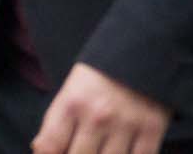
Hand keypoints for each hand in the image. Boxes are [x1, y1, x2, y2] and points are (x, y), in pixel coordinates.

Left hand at [32, 62, 170, 153]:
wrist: (142, 49)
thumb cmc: (100, 77)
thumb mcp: (70, 91)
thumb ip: (54, 123)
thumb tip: (41, 151)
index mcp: (72, 103)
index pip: (50, 146)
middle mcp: (97, 115)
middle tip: (83, 148)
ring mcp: (126, 124)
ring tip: (101, 148)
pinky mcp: (152, 130)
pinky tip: (122, 150)